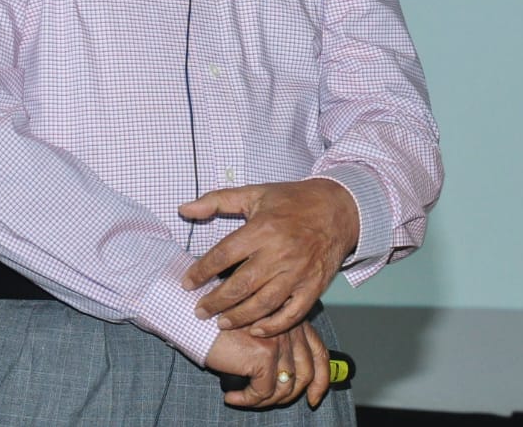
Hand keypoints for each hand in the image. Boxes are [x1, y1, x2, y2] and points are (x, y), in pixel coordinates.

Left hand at [179, 178, 357, 336]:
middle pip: (241, 285)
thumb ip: (216, 201)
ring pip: (264, 304)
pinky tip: (257, 329)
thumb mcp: (254, 193)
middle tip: (199, 311)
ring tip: (222, 323)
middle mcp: (279, 253)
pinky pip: (293, 313)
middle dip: (216, 301)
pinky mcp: (314, 286)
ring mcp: (298, 272)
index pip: (223, 255)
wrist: (338, 209)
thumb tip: (184, 209)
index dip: (201, 271)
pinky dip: (274, 326)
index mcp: (262, 229)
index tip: (187, 283)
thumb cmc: (292, 201)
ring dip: (240, 317)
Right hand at [204, 320, 331, 408]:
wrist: (194, 315)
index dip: (321, 379)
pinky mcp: (264, 354)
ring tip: (245, 398)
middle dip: (293, 396)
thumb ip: (275, 343)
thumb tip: (287, 379)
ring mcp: (279, 341)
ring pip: (284, 387)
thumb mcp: (253, 329)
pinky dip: (247, 400)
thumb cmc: (217, 323)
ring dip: (264, 401)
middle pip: (306, 373)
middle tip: (272, 404)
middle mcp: (290, 328)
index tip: (313, 397)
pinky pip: (263, 392)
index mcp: (291, 319)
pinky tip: (231, 396)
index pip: (319, 352)